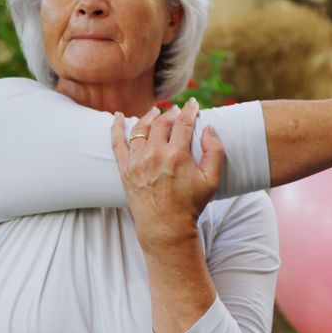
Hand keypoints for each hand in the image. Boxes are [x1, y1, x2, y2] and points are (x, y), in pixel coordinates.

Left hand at [110, 99, 224, 251]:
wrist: (166, 228)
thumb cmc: (191, 205)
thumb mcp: (212, 180)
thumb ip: (215, 151)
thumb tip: (210, 128)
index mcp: (177, 155)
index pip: (183, 123)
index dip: (190, 111)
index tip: (193, 104)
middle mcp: (155, 155)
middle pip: (161, 123)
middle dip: (170, 113)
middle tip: (176, 111)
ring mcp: (137, 161)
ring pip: (141, 129)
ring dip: (149, 117)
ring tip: (156, 112)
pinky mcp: (125, 169)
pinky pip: (117, 143)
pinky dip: (116, 128)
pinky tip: (119, 117)